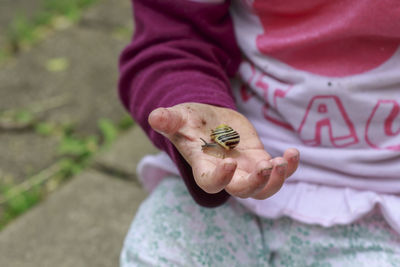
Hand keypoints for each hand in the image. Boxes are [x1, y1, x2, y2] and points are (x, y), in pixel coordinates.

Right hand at [148, 103, 298, 198]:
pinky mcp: (258, 159)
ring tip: (283, 160)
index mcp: (204, 166)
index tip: (229, 164)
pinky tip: (292, 153)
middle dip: (256, 184)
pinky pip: (278, 171)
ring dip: (277, 180)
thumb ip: (169, 119)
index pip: (211, 183)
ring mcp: (245, 168)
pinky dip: (289, 167)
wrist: (206, 121)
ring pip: (263, 190)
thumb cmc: (189, 121)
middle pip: (242, 191)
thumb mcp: (179, 117)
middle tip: (266, 167)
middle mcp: (227, 173)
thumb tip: (154, 116)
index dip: (219, 179)